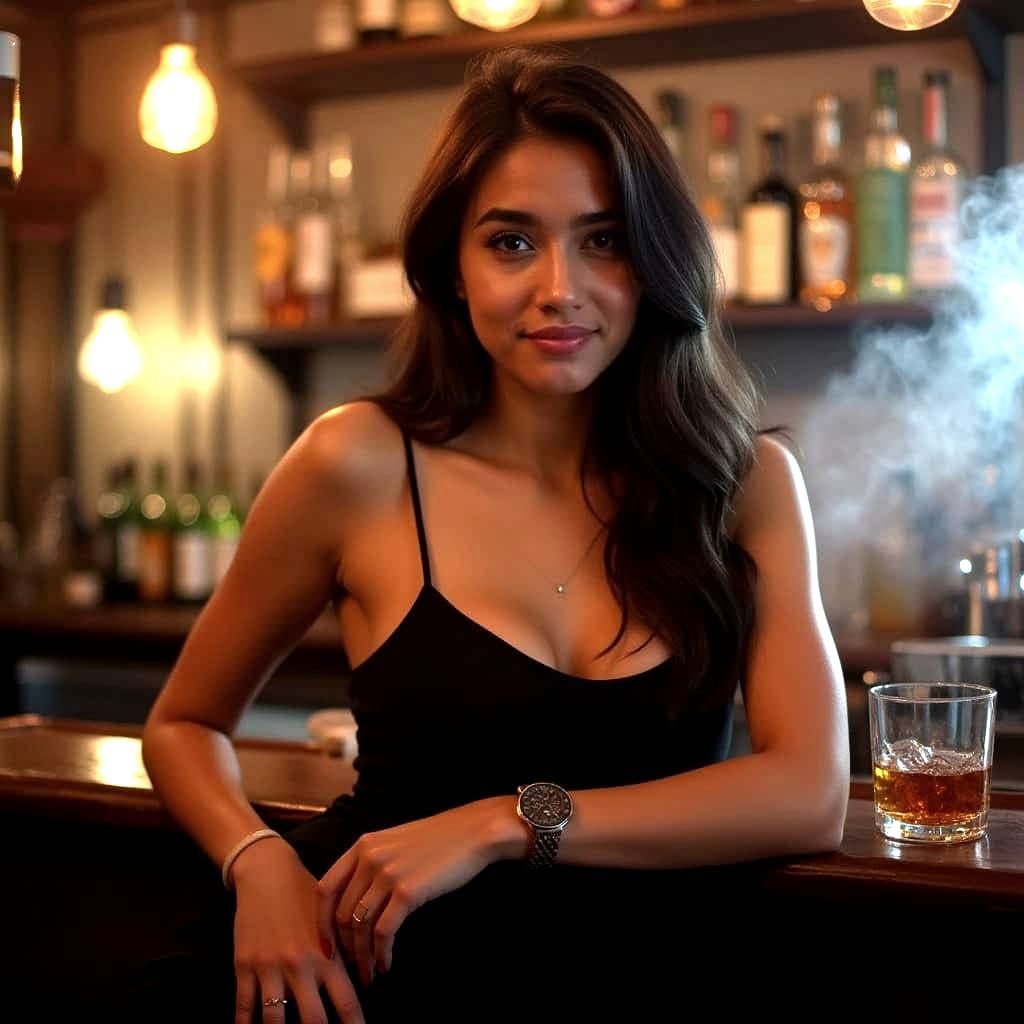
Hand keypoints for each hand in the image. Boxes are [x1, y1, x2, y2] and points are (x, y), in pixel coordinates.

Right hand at [230, 837, 365, 1023]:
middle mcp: (301, 965)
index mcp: (327, 954)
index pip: (347, 1002)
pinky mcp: (245, 965)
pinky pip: (243, 1006)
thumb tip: (363, 980)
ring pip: (275, 1020)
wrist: (268, 873)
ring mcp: (271, 967)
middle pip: (314, 1020)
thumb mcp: (331, 920)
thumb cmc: (306, 896)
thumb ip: (344, 951)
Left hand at [317, 797, 520, 986]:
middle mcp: (369, 858)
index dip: (321, 922)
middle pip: (341, 913)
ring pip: (360, 927)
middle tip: (352, 967)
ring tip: (370, 973)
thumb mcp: (395, 843)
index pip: (325, 888)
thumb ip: (371, 863)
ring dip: (362, 957)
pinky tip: (387, 964)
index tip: (326, 945)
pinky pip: (383, 932)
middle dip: (344, 947)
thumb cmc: (438, 840)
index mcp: (362, 845)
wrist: (473, 832)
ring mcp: (387, 874)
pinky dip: (381, 954)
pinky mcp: (407, 891)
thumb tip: (354, 903)